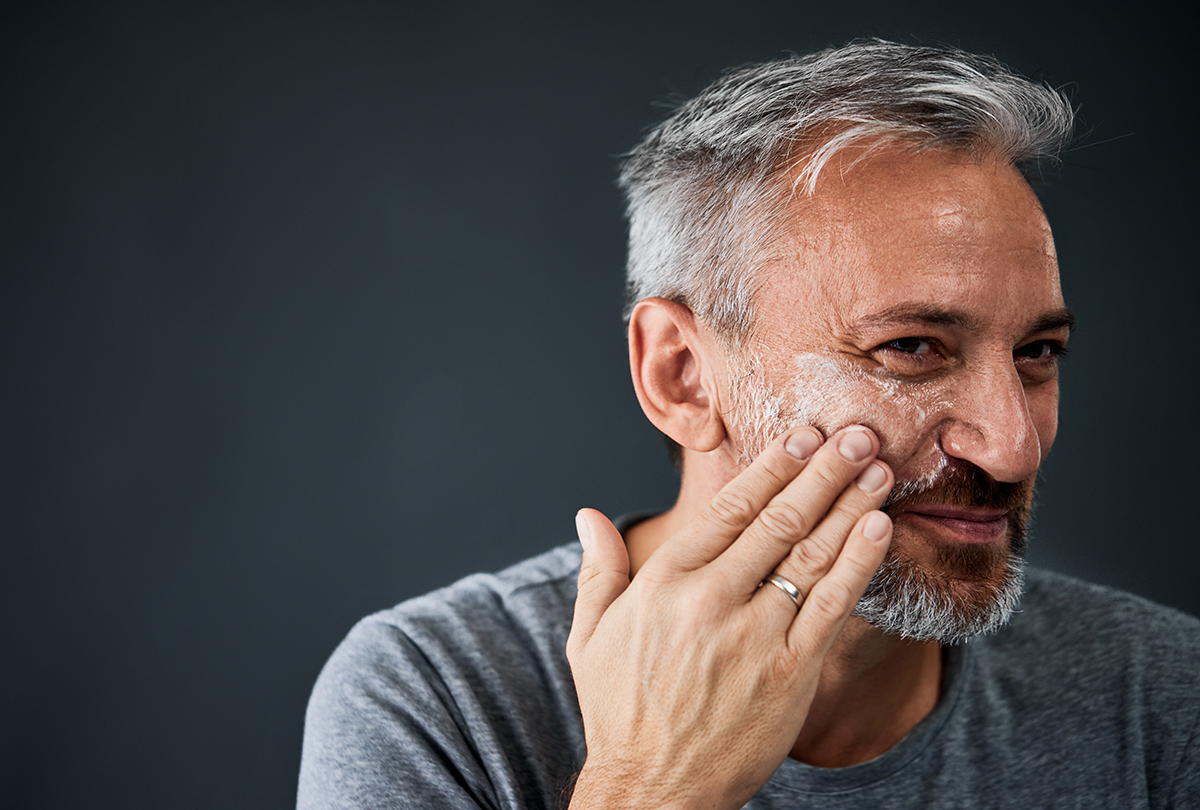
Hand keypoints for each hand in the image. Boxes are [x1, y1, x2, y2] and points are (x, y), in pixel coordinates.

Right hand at [566, 426, 893, 809]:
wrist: (654, 789)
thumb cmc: (622, 711)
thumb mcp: (590, 637)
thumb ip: (597, 570)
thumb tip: (587, 515)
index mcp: (663, 582)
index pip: (728, 509)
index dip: (770, 467)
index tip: (800, 435)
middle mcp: (709, 601)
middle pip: (778, 520)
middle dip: (822, 470)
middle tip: (855, 434)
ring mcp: (752, 636)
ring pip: (810, 554)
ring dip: (849, 504)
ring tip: (878, 468)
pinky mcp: (789, 673)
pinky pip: (830, 605)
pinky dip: (857, 562)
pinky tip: (878, 528)